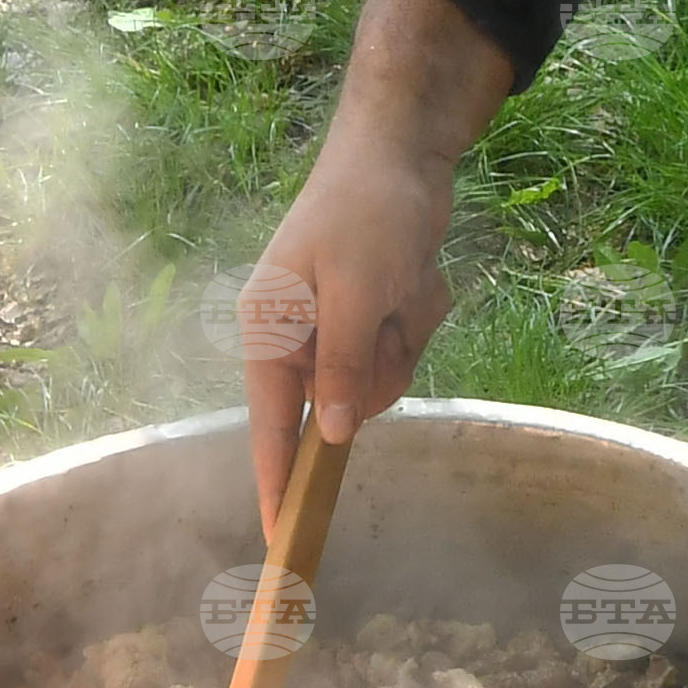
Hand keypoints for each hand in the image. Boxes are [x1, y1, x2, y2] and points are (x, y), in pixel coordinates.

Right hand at [240, 0, 511, 520]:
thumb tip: (329, 436)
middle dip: (382, 362)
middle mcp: (297, 335)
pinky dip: (419, 312)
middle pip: (342, 404)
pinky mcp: (373, 315)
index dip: (277, 483)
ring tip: (404, 278)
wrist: (402, 149)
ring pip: (382, 378)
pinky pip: (404, 346)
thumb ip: (342, 368)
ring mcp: (338, 326)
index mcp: (270, 330)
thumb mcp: (357, 291)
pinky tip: (415, 271)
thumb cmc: (367, 212)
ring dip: (406, 334)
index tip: (281, 538)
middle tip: (391, 307)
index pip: (268, 426)